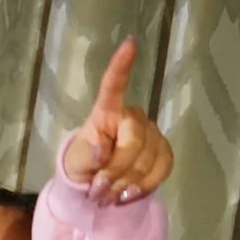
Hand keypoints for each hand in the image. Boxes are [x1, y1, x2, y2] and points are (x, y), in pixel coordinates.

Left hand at [59, 37, 173, 203]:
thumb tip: (104, 151)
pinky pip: (162, 169)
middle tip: (98, 192)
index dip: (121, 66)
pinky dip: (145, 186)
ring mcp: (152, 134)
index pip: (113, 87)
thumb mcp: (76, 162)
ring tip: (107, 197)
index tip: (130, 43)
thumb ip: (88, 156)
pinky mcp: (163, 152)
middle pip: (135, 142)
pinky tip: (129, 194)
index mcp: (107, 112)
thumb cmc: (84, 165)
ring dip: (126, 185)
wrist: (98, 185)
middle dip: (116, 171)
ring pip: (148, 160)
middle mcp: (133, 117)